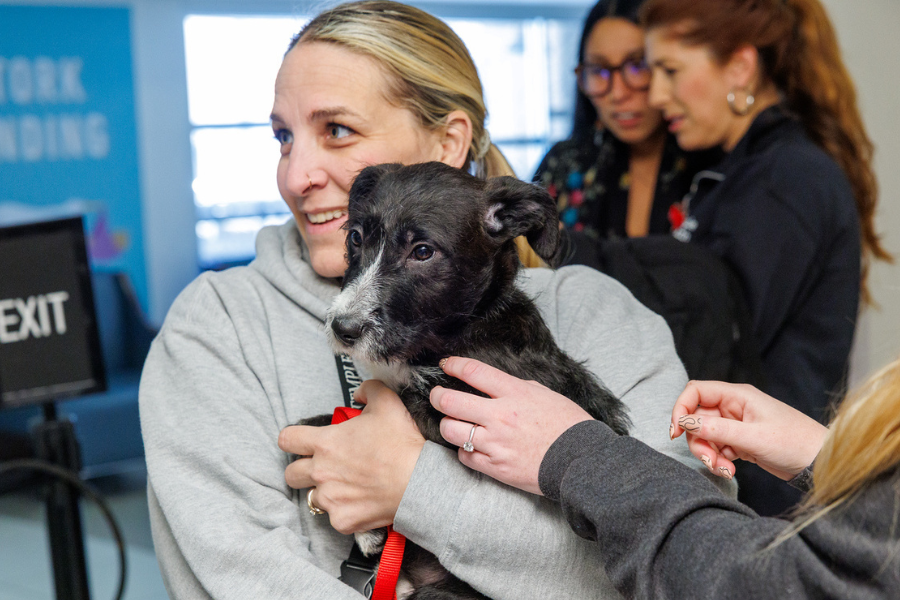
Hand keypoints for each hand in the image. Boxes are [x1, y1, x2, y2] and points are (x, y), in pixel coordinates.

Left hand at [278, 380, 424, 533]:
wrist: (420, 482)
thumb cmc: (402, 442)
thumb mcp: (388, 403)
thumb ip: (368, 390)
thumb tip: (359, 394)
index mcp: (325, 443)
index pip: (287, 440)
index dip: (293, 439)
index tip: (303, 443)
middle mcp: (321, 472)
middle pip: (290, 474)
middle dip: (302, 470)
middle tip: (324, 467)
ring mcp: (330, 499)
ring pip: (313, 497)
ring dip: (326, 492)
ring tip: (349, 486)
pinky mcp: (342, 521)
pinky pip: (335, 517)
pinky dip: (346, 511)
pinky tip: (363, 502)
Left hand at [430, 356, 592, 494]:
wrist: (580, 461)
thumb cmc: (567, 425)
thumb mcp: (544, 395)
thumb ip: (516, 388)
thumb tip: (494, 385)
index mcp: (514, 393)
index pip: (473, 372)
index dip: (453, 365)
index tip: (446, 364)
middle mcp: (500, 416)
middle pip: (450, 401)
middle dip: (437, 396)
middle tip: (437, 396)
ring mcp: (495, 443)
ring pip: (450, 430)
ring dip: (448, 425)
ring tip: (454, 423)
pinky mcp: (495, 467)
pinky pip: (464, 456)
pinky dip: (465, 450)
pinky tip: (473, 447)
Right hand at [671, 381, 827, 480]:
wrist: (821, 463)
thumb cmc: (794, 443)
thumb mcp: (752, 437)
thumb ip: (717, 429)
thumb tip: (684, 422)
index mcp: (737, 396)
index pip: (696, 392)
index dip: (681, 409)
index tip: (675, 431)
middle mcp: (734, 407)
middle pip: (697, 418)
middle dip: (698, 441)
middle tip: (709, 460)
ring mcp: (737, 425)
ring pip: (705, 436)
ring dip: (708, 454)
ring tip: (724, 470)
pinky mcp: (740, 441)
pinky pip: (717, 448)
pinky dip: (718, 460)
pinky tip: (730, 471)